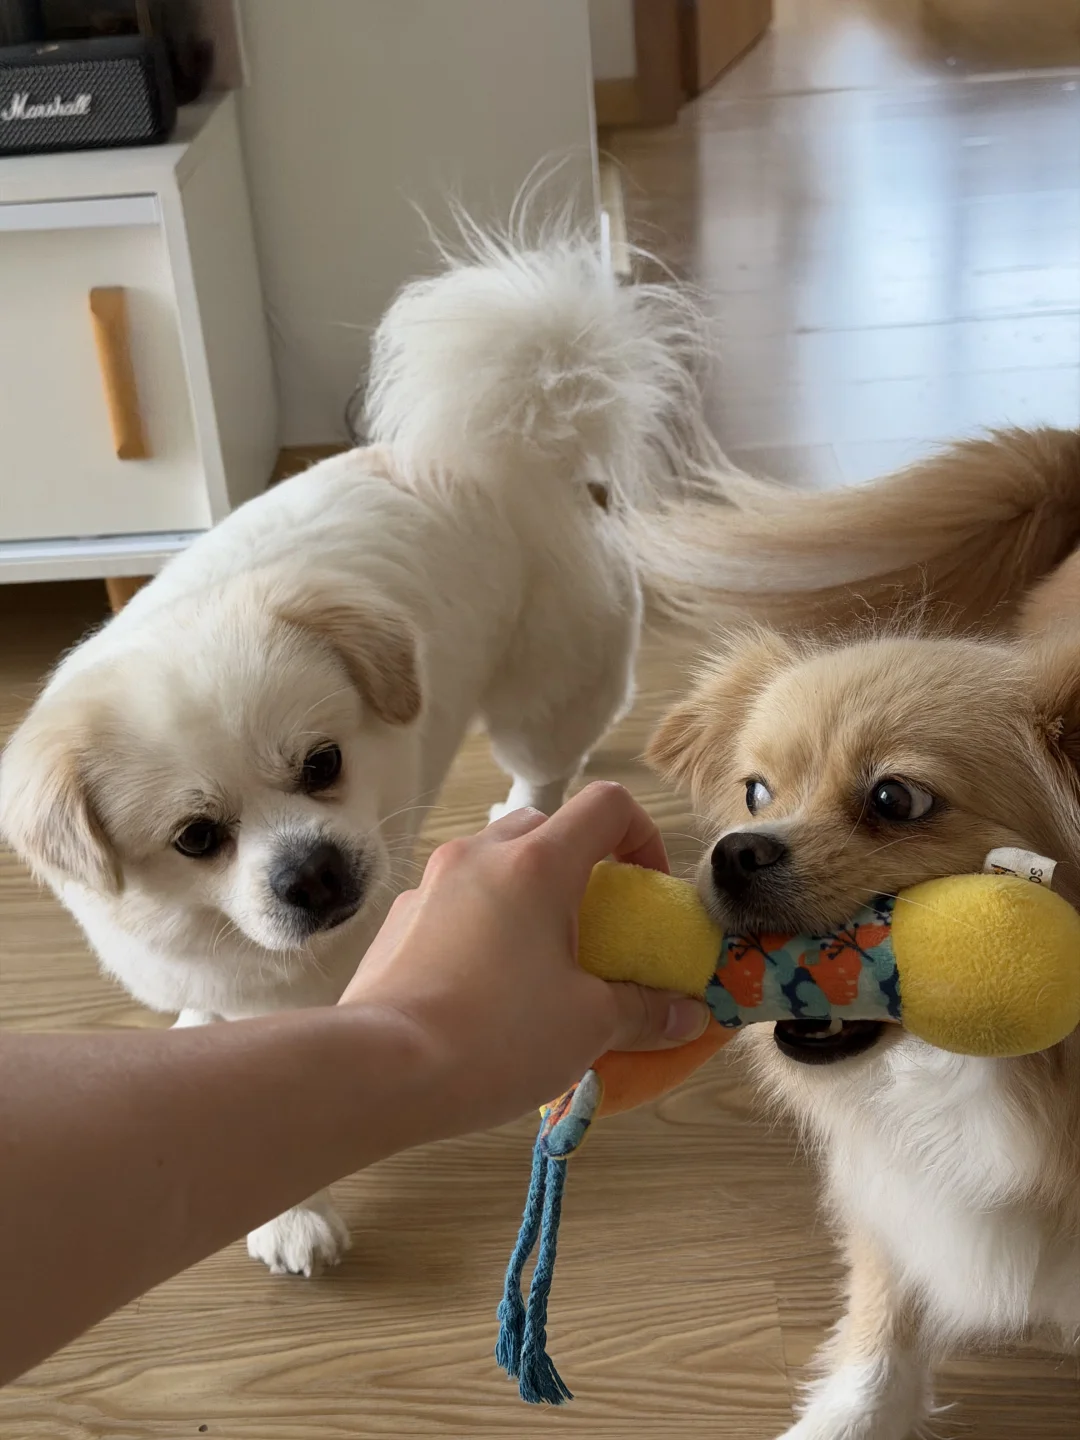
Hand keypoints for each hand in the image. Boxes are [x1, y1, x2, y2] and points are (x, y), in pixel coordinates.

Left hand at [339, 782, 708, 1138]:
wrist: (380, 1069)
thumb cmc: (496, 1038)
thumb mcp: (589, 1026)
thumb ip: (645, 1011)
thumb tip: (687, 1014)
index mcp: (537, 864)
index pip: (607, 805)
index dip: (643, 836)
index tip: (646, 891)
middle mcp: (479, 856)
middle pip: (546, 827)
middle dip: (581, 866)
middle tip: (594, 928)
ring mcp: (430, 885)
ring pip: (494, 862)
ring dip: (527, 894)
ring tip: (538, 961)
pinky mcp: (397, 921)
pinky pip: (455, 903)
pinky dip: (482, 924)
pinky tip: (483, 988)